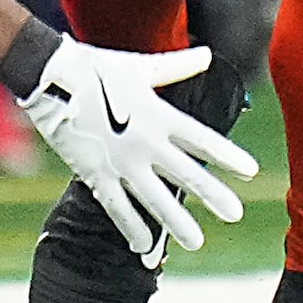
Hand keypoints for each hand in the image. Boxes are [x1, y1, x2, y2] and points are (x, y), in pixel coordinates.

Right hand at [11, 34, 256, 264]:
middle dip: (213, 196)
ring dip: (176, 223)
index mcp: (159, 115)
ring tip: (197, 242)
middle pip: (186, 175)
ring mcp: (121, 162)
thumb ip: (177, 66)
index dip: (227, 156)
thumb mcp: (142, 66)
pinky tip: (145, 246)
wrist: (51, 79)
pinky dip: (132, 228)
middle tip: (236, 214)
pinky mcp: (96, 174)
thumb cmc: (98, 68)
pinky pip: (118, 208)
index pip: (202, 140)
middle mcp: (145, 143)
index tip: (250, 171)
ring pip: (155, 200)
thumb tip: (208, 55)